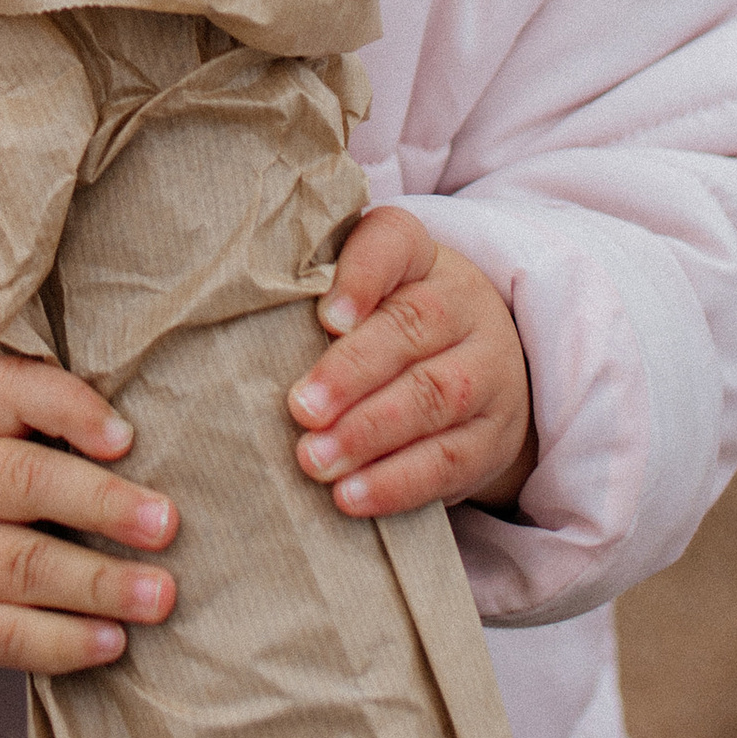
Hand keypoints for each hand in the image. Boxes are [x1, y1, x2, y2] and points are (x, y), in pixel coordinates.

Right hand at [0, 354, 176, 675]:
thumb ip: (48, 415)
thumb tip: (137, 442)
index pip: (11, 392)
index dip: (70, 410)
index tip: (126, 437)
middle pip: (24, 482)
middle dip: (101, 504)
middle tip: (167, 524)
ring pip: (21, 566)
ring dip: (97, 583)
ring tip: (159, 595)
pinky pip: (1, 635)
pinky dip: (61, 642)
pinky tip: (111, 642)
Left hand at [287, 211, 534, 517]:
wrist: (482, 374)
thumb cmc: (388, 329)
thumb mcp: (364, 298)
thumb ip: (314, 298)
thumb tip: (244, 331)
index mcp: (421, 257)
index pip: (394, 242)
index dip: (362, 275)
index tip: (326, 316)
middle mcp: (463, 304)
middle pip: (413, 327)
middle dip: (352, 372)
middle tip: (300, 409)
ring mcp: (489, 370)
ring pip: (434, 397)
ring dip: (368, 433)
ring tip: (315, 460)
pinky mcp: (492, 436)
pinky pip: (449, 459)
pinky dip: (398, 482)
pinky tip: (352, 496)